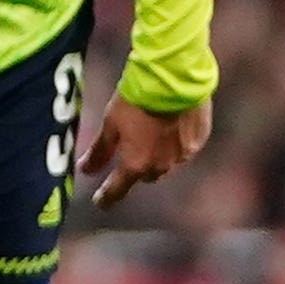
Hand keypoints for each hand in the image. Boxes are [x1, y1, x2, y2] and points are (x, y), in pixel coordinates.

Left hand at [78, 93, 210, 208]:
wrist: (173, 80)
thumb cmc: (136, 101)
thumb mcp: (110, 125)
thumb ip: (99, 151)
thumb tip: (85, 170)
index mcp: (135, 164)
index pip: (118, 189)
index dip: (108, 197)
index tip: (101, 203)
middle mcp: (161, 166)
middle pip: (145, 176)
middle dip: (136, 168)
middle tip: (130, 151)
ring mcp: (183, 155)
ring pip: (166, 165)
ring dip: (157, 157)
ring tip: (151, 135)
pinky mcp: (199, 142)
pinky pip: (184, 150)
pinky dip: (175, 144)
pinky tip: (171, 126)